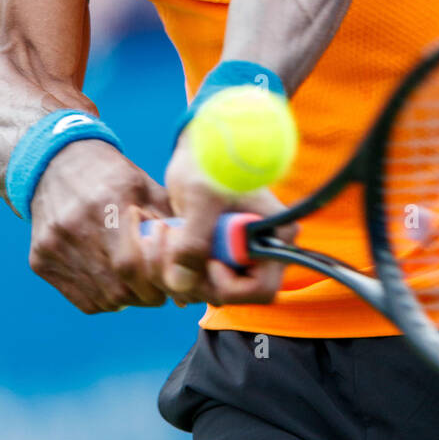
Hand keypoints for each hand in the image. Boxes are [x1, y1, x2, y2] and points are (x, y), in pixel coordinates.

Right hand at [28, 139, 170, 313]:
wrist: (55, 163)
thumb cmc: (110, 176)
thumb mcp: (145, 187)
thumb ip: (170, 225)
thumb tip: (194, 273)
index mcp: (106, 202)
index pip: (130, 265)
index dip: (155, 283)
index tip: (170, 283)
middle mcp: (74, 225)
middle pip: (116, 288)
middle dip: (145, 295)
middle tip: (156, 286)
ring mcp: (53, 245)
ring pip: (101, 299)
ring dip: (126, 299)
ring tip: (135, 280)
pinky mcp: (39, 260)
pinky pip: (82, 299)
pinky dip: (104, 298)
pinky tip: (111, 279)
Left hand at [143, 128, 297, 305]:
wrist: (201, 144)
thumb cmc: (210, 160)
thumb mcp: (201, 199)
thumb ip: (193, 241)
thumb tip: (180, 285)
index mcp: (274, 237)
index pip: (258, 290)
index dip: (227, 284)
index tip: (205, 259)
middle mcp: (261, 252)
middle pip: (228, 295)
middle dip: (193, 277)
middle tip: (170, 242)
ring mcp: (237, 254)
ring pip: (205, 289)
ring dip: (176, 270)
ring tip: (163, 232)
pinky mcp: (215, 253)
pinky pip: (194, 278)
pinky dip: (173, 265)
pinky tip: (164, 236)